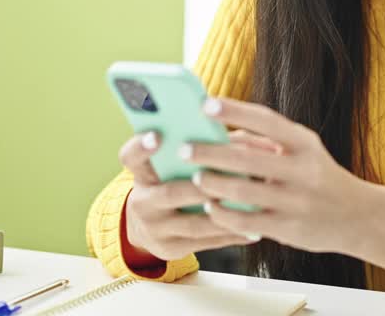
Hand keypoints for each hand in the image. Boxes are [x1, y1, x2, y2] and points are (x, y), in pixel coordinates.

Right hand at [118, 130, 262, 261]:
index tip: (157, 135)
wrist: (148, 227)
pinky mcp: (171, 249)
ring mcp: (156, 229)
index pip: (131, 157)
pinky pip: (206, 243)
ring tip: (252, 204)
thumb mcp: (167, 166)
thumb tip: (234, 137)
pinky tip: (253, 227)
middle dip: (202, 187)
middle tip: (230, 176)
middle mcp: (143, 202)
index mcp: (141, 174)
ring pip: (193, 224)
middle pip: (170, 194)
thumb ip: (193, 148)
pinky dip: (231, 234)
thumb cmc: (169, 183)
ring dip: (224, 214)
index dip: (141, 147)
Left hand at [182, 97, 369, 254]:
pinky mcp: (289, 229)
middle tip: (184, 148)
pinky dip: (223, 213)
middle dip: (210, 153)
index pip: (266, 121)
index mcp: (305, 143)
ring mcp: (296, 201)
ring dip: (213, 184)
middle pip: (247, 158)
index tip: (205, 104)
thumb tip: (224, 133)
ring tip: (196, 178)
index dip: (235, 111)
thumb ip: (267, 141)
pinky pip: (246, 221)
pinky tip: (211, 207)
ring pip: (243, 191)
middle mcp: (303, 170)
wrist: (357, 216)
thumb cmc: (318, 176)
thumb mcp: (303, 150)